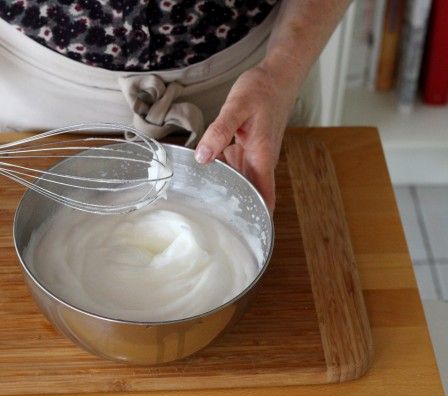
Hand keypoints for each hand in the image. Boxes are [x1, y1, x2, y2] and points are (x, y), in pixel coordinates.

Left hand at [194, 61, 298, 213]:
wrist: (277, 75)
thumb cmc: (262, 90)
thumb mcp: (236, 108)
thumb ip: (219, 133)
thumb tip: (202, 157)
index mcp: (261, 158)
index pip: (264, 198)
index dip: (257, 220)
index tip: (244, 237)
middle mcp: (260, 161)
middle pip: (249, 195)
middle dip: (234, 211)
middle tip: (210, 225)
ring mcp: (255, 156)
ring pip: (240, 182)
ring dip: (226, 192)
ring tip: (201, 205)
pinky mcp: (248, 148)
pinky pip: (234, 167)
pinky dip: (222, 172)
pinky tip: (205, 171)